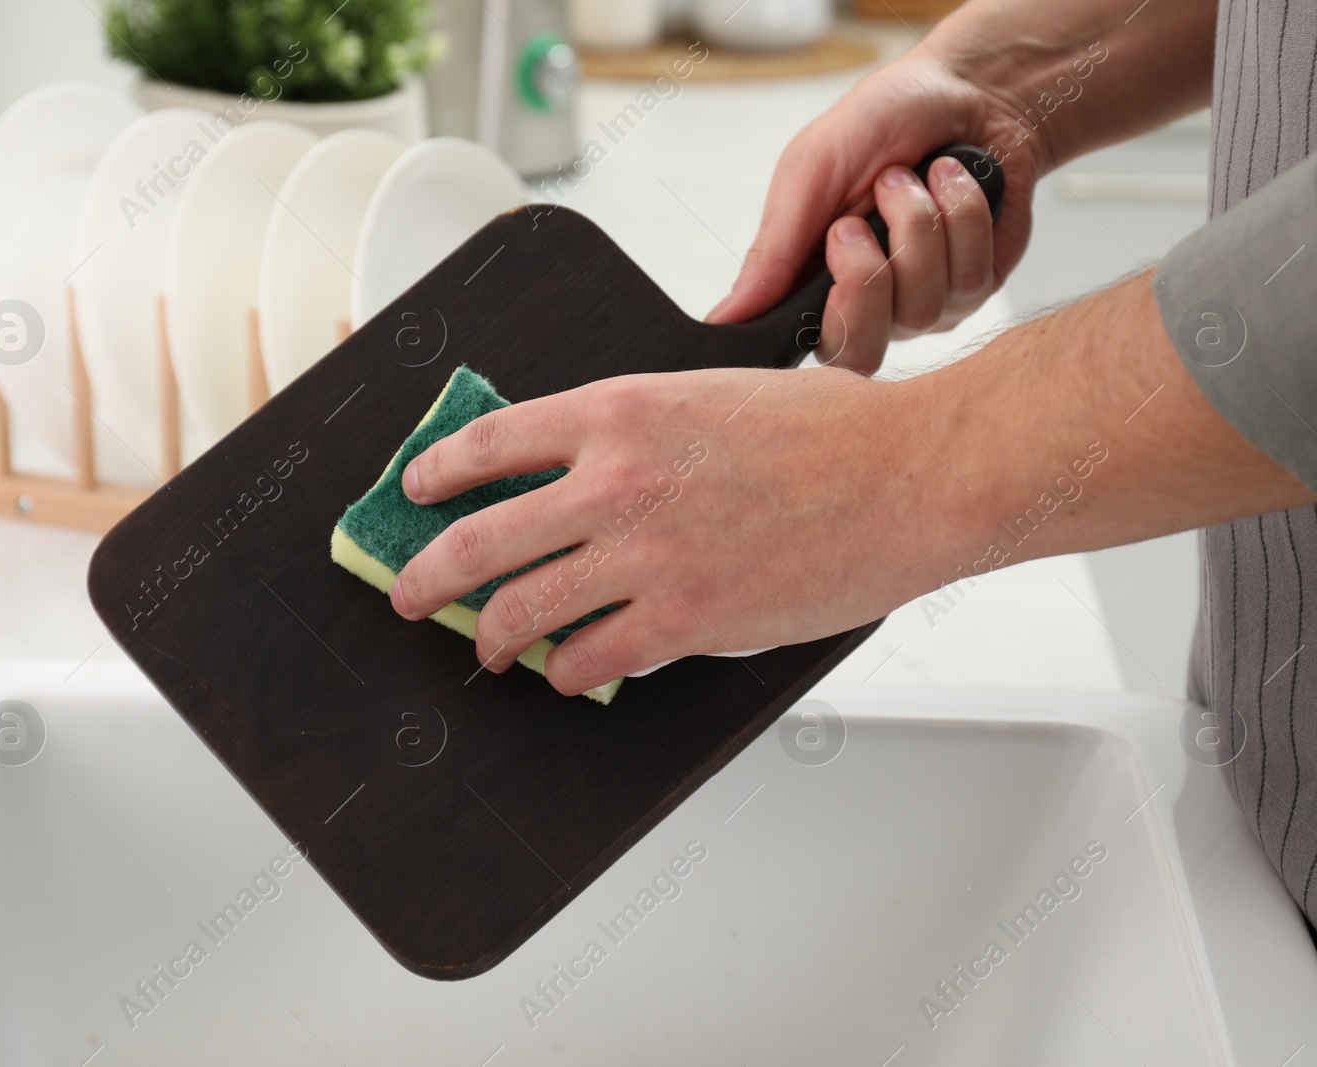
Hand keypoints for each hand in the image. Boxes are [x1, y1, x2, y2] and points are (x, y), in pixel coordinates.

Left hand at [387, 275, 1316, 697]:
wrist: (905, 476)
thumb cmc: (829, 430)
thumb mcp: (713, 394)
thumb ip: (640, 431)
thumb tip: (587, 469)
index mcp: (619, 412)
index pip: (488, 442)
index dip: (435, 474)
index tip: (415, 492)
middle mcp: (614, 482)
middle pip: (479, 540)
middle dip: (427, 575)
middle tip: (411, 592)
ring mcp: (643, 557)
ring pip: (521, 612)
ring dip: (490, 637)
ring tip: (486, 647)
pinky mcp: (682, 621)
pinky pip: (591, 661)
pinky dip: (570, 673)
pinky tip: (569, 673)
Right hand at [707, 52, 1044, 375]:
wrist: (968, 85)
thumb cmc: (883, 122)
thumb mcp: (810, 170)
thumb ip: (772, 249)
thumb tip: (725, 315)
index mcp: (814, 283)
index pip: (812, 346)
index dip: (827, 318)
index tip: (833, 248)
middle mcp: (870, 304)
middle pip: (863, 352)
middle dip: (867, 278)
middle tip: (858, 219)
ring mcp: (926, 301)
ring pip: (921, 307)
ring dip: (915, 224)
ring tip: (908, 177)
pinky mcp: (977, 286)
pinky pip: (969, 278)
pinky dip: (960, 213)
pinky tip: (952, 180)